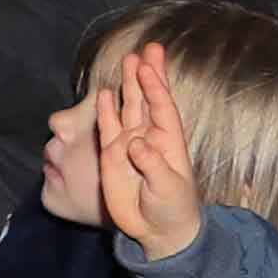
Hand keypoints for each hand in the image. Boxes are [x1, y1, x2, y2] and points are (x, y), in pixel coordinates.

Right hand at [94, 42, 208, 261]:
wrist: (157, 230)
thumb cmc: (172, 208)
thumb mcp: (167, 189)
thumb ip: (152, 165)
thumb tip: (134, 143)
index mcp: (170, 141)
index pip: (163, 108)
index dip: (156, 86)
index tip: (148, 66)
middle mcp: (150, 136)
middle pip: (148, 99)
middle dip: (147, 74)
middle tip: (148, 48)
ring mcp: (130, 144)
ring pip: (129, 107)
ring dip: (128, 85)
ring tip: (128, 59)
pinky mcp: (112, 155)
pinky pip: (108, 127)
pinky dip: (106, 110)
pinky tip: (105, 92)